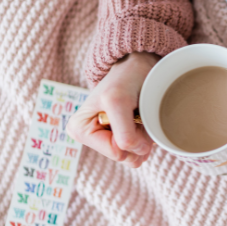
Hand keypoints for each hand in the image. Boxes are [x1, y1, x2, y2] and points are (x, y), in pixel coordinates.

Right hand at [67, 52, 158, 167]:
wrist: (138, 67)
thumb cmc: (126, 78)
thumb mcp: (118, 101)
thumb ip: (124, 134)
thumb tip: (137, 155)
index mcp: (79, 129)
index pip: (117, 152)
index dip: (132, 135)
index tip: (131, 113)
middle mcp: (89, 139)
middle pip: (126, 158)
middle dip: (138, 138)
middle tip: (136, 114)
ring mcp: (106, 142)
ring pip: (135, 158)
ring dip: (144, 138)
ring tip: (137, 116)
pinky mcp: (120, 144)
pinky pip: (140, 155)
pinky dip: (147, 140)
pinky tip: (140, 122)